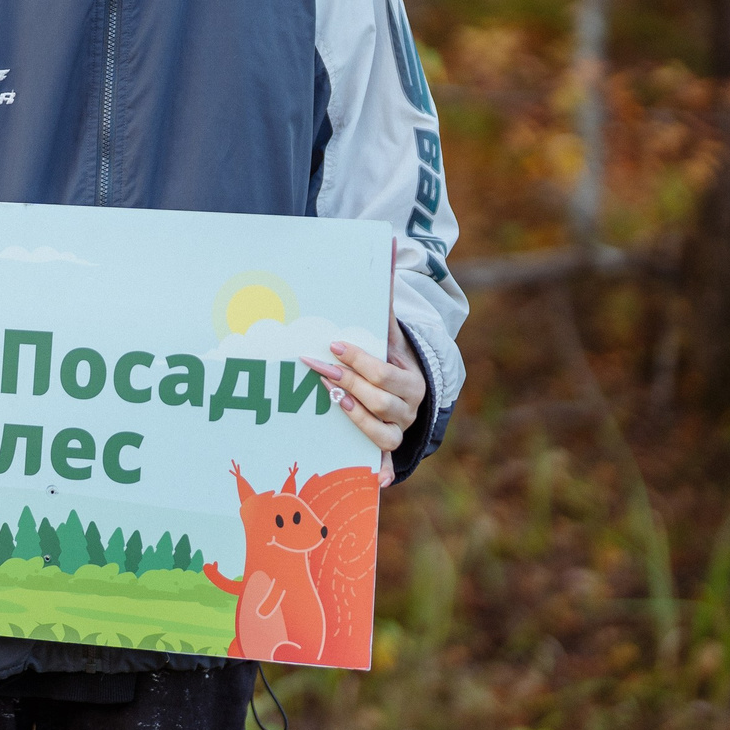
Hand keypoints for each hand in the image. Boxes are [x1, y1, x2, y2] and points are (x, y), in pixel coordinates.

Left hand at [300, 304, 425, 490]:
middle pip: (380, 402)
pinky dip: (384, 473)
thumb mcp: (391, 335)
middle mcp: (409, 409)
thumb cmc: (391, 358)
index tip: (332, 346)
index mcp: (412, 381)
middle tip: (316, 367)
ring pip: (382, 433)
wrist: (413, 389)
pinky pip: (388, 464)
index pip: (384, 372)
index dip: (358, 360)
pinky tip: (377, 482)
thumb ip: (385, 299)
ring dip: (356, 418)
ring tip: (332, 398)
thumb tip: (390, 247)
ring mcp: (399, 431)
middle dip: (348, 383)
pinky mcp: (388, 449)